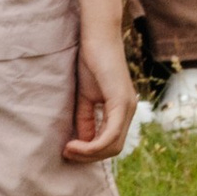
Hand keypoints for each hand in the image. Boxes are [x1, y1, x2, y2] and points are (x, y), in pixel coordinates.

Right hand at [65, 25, 135, 163]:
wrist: (96, 39)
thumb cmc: (91, 63)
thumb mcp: (85, 98)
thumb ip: (86, 119)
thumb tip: (82, 142)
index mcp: (122, 110)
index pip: (111, 143)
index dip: (90, 152)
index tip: (68, 150)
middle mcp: (129, 110)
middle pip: (113, 148)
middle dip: (89, 157)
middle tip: (67, 153)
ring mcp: (127, 106)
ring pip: (113, 145)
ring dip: (88, 153)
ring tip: (68, 149)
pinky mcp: (121, 101)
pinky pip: (111, 134)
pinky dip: (93, 145)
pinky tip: (74, 144)